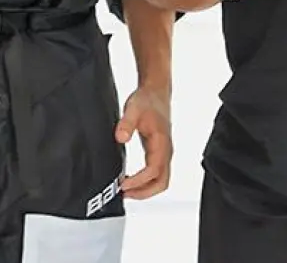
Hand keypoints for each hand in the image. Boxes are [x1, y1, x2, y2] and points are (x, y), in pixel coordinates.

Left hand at [115, 85, 172, 199]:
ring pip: (161, 181)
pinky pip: (156, 175)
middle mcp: (166, 151)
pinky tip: (129, 180)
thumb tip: (121, 137)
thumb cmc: (147, 100)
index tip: (123, 184)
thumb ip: (126, 123)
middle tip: (124, 193)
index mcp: (161, 142)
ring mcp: (164, 153)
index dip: (139, 181)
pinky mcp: (159, 153)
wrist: (156, 93)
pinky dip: (145, 183)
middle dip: (144, 192)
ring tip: (125, 190)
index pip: (154, 170)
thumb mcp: (133, 108)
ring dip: (144, 190)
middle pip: (162, 182)